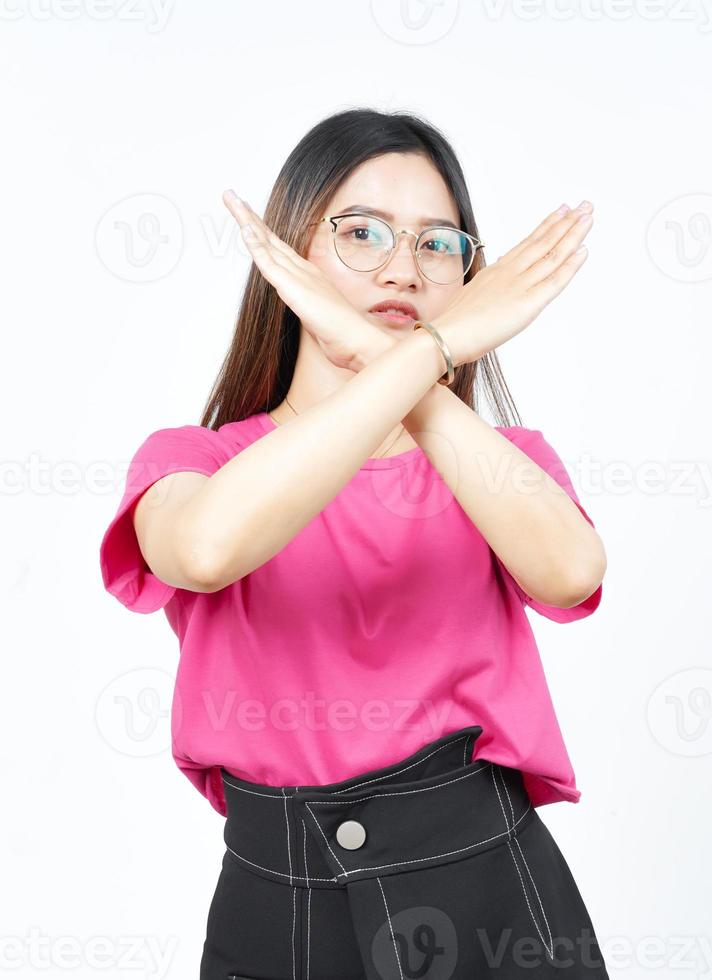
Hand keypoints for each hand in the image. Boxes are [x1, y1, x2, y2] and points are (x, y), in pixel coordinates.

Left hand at [223, 190, 384, 372]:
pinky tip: (245, 230)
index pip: (278, 248)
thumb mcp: (320, 316)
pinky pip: (268, 262)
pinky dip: (255, 245)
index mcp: (307, 274)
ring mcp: (297, 275)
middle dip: (249, 217)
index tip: (247, 218)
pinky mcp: (292, 287)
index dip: (261, 232)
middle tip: (232, 196)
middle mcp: (301, 269)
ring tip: (232, 199)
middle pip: (269, 238)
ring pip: (266, 242)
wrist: (355, 338)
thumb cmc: (342, 332)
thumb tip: (309, 311)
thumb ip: (311, 308)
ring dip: (247, 221)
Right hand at [432, 202, 593, 365]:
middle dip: (565, 222)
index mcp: (496, 272)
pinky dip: (570, 265)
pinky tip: (583, 250)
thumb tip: (497, 268)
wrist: (445, 336)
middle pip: (542, 242)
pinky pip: (554, 280)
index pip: (527, 244)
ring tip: (587, 216)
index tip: (560, 212)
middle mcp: (510, 273)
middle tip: (583, 206)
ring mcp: (519, 286)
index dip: (545, 227)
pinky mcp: (528, 304)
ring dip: (572, 234)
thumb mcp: (471, 296)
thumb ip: (488, 284)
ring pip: (551, 254)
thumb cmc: (453, 324)